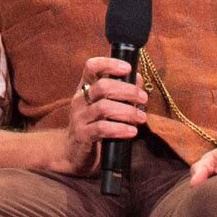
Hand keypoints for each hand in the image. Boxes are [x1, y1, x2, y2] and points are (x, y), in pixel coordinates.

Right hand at [64, 52, 149, 175]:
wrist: (72, 152)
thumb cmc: (94, 124)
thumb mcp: (105, 105)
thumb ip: (121, 92)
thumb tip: (139, 79)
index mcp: (85, 87)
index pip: (91, 67)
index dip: (109, 64)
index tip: (127, 68)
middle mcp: (80, 99)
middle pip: (103, 86)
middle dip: (128, 91)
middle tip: (143, 98)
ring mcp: (79, 117)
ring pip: (104, 108)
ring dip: (128, 111)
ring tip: (141, 118)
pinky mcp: (82, 135)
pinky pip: (103, 129)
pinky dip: (120, 129)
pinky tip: (132, 131)